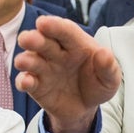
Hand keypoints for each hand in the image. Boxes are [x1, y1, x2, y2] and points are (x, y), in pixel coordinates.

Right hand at [14, 15, 120, 132]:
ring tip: (23, 62)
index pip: (65, 31)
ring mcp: (44, 68)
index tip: (43, 23)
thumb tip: (105, 53)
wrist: (85, 109)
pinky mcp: (36, 85)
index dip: (55, 26)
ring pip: (31, 59)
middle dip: (34, 38)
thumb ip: (109, 68)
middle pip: (43, 41)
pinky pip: (26, 81)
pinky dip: (23, 81)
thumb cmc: (96, 86)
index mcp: (76, 44)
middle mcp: (57, 53)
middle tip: (27, 39)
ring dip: (26, 59)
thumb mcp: (110, 80)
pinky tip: (26, 82)